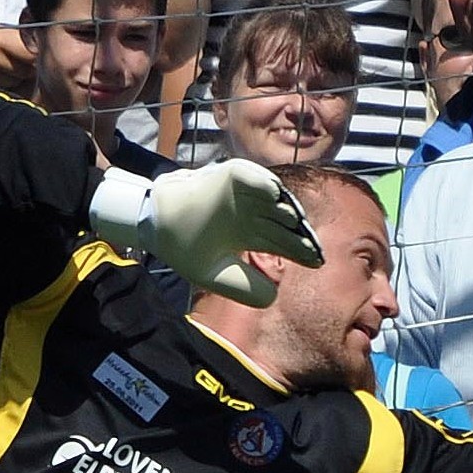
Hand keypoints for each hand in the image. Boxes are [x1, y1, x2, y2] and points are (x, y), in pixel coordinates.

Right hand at [109, 156, 318, 307]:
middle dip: (300, 234)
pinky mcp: (228, 176)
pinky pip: (250, 176)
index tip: (317, 262)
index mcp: (252, 234)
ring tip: (298, 221)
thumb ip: (243, 288)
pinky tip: (276, 194)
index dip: (302, 251)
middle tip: (313, 245)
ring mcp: (242, 193)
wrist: (154, 224)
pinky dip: (262, 182)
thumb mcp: (216, 276)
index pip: (284, 242)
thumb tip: (273, 296)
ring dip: (286, 207)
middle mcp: (252, 212)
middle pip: (284, 222)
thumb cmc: (185, 248)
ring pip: (273, 198)